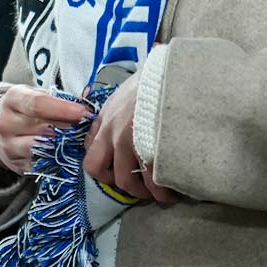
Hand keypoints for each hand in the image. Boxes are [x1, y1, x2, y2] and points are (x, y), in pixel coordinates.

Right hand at [0, 85, 88, 174]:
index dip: (62, 109)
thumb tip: (86, 96)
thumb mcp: (35, 95)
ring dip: (63, 146)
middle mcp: (6, 123)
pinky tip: (68, 154)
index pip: (37, 104)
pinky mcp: (16, 165)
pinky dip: (57, 160)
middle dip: (68, 129)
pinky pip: (42, 165)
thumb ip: (59, 98)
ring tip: (79, 141)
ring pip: (42, 149)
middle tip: (88, 128)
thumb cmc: (23, 109)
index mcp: (13, 100)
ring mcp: (9, 147)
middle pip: (42, 128)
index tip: (83, 112)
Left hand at [81, 78, 180, 205]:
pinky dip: (164, 190)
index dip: (105, 168)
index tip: (122, 171)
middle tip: (143, 187)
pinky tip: (176, 188)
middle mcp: (111, 133)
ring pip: (128, 182)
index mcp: (105, 118)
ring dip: (145, 192)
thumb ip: (122, 110)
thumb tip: (127, 121)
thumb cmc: (156, 80)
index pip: (90, 154)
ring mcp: (129, 142)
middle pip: (104, 173)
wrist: (175, 73)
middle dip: (124, 185)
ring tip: (163, 193)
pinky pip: (153, 180)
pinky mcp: (150, 149)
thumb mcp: (130, 91)